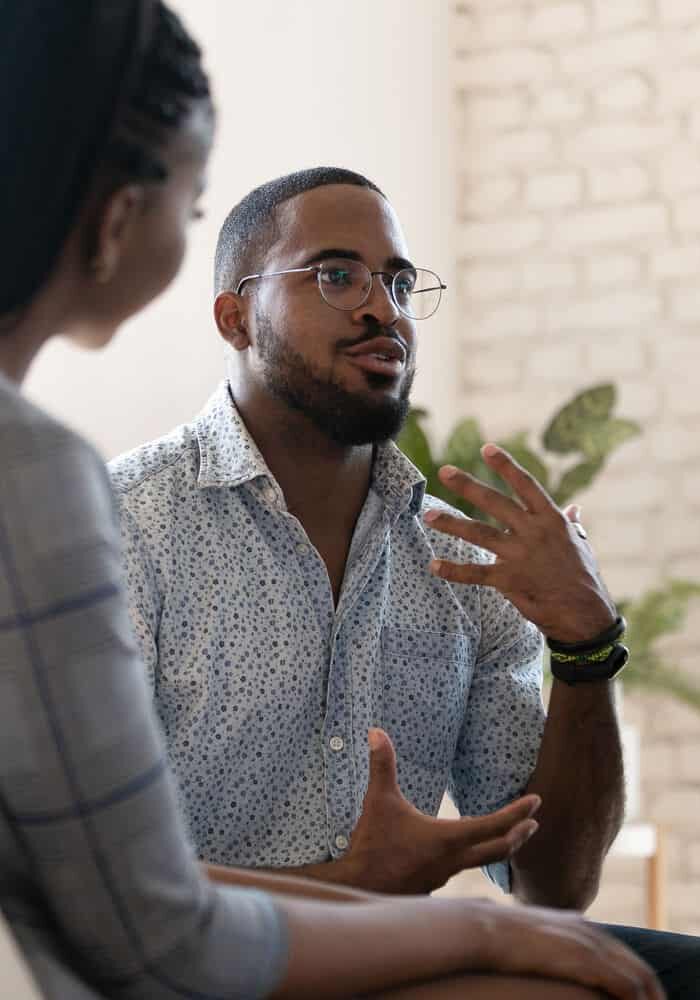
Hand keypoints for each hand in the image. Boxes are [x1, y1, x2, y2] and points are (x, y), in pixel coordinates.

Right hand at [339, 728, 539, 893]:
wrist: (358, 888)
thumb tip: (377, 732)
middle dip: (520, 834)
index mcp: (448, 839)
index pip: (494, 825)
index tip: (536, 801)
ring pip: (481, 862)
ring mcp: (444, 876)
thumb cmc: (372, 845)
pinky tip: (464, 851)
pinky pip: (461, 869)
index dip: (518, 812)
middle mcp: (453, 861)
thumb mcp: (379, 800)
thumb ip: (382, 765)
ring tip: (506, 835)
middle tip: (534, 822)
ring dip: (498, 846)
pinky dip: (473, 857)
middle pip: (499, 850)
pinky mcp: (433, 885)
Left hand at [424, 444, 616, 642]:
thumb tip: (574, 507)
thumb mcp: (581, 544)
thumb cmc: (584, 577)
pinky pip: (476, 573)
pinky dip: (454, 570)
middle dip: (468, 486)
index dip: (506, 466)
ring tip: (429, 515)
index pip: (526, 485)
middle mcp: (533, 532)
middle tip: (444, 471)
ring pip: (480, 534)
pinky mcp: (510, 580)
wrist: (586, 614)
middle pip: (495, 503)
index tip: (486, 448)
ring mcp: (520, 555)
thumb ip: (571, 524)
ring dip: (452, 523)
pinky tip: (434, 566)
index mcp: (551, 519)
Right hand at [469, 899, 664, 999]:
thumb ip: (541, 945)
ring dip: (648, 999)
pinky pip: (626, 985)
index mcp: (575, 924)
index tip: (637, 999)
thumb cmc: (492, 936)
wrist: (480, 927)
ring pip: (638, 975)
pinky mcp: (584, 958)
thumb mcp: (524, 938)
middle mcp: (587, 929)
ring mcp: (587, 941)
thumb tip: (532, 955)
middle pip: (634, 963)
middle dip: (649, 991)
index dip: (631, 976)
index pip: (617, 952)